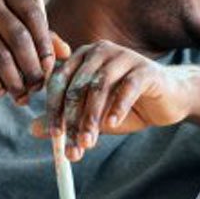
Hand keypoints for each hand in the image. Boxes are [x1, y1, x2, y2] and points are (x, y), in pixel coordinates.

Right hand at [0, 0, 69, 103]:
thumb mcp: (21, 35)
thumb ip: (45, 40)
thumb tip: (66, 52)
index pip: (33, 14)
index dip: (44, 44)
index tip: (49, 67)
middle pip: (18, 37)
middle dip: (32, 67)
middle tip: (37, 87)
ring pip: (1, 56)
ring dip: (15, 82)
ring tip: (22, 95)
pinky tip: (1, 91)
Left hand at [31, 42, 196, 160]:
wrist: (165, 102)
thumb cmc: (126, 107)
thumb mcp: (91, 117)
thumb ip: (66, 120)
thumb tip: (33, 129)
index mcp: (81, 59)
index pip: (59, 81)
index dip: (54, 110)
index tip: (54, 137)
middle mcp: (99, 52)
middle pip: (77, 85)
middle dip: (72, 119)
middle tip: (72, 146)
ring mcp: (122, 57)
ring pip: (99, 86)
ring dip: (92, 117)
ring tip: (89, 142)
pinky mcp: (144, 69)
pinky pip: (127, 87)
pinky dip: (117, 107)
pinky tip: (112, 124)